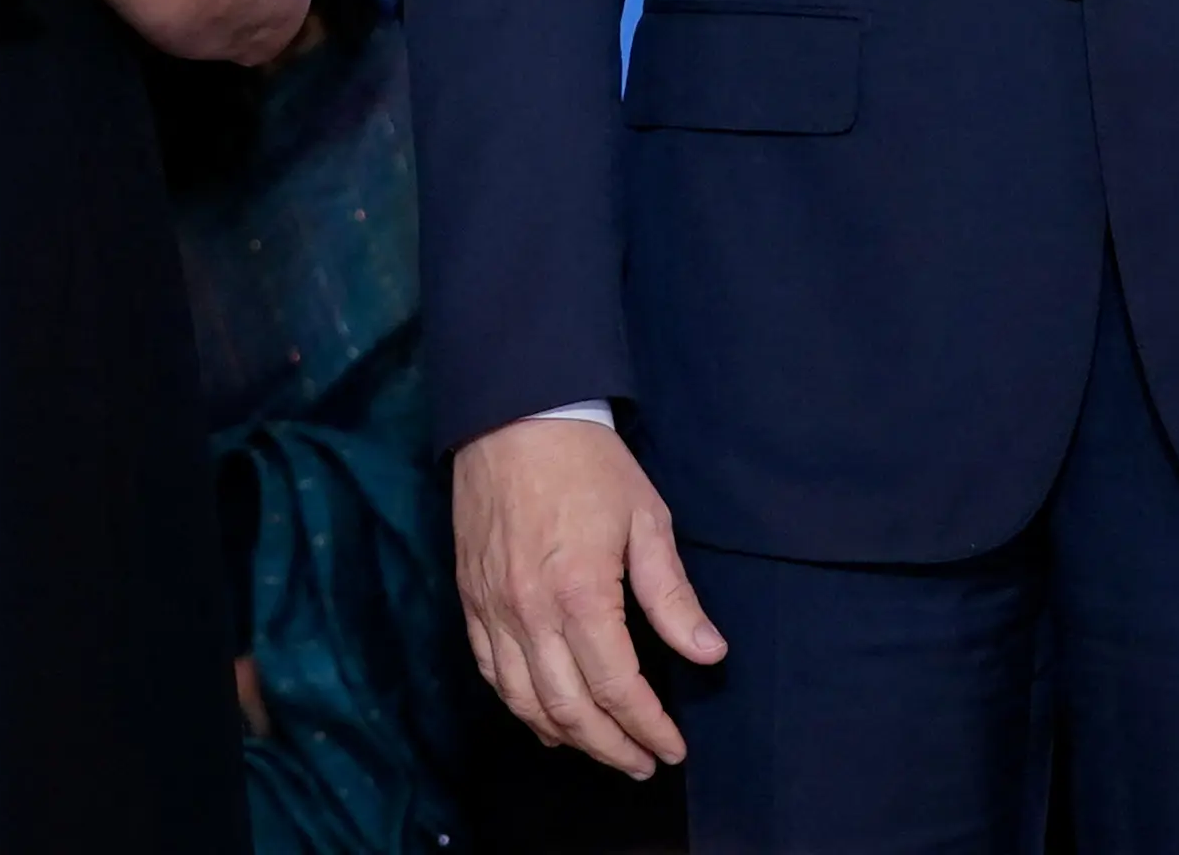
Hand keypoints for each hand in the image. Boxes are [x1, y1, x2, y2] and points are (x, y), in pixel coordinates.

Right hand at [451, 415, 724, 778]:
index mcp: (580, 593)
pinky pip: (489, 670)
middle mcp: (530, 611)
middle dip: (611, 747)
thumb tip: (708, 654)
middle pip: (569, 709)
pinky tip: (544, 718)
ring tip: (601, 749)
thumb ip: (672, 595)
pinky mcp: (470, 598)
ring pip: (524, 700)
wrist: (511, 416)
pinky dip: (518, 705)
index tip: (672, 747)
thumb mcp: (646, 520)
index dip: (648, 727)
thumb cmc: (587, 464)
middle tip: (642, 763)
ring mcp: (493, 607)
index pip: (617, 688)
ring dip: (565, 737)